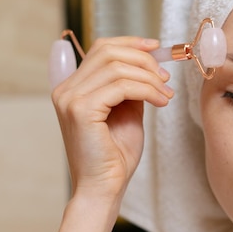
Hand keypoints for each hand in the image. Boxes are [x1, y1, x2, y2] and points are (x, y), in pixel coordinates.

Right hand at [51, 36, 172, 201]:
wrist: (104, 188)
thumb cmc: (114, 157)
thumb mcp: (126, 112)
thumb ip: (130, 87)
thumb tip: (148, 65)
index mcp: (73, 88)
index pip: (100, 49)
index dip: (130, 43)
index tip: (157, 48)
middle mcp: (66, 90)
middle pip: (108, 52)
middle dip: (143, 60)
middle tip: (165, 78)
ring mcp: (70, 99)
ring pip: (117, 67)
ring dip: (149, 77)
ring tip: (166, 93)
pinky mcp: (81, 111)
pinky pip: (121, 86)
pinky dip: (147, 90)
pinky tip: (160, 102)